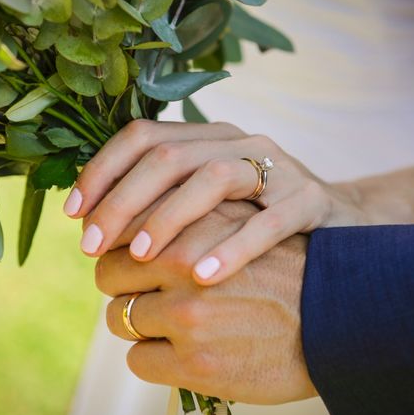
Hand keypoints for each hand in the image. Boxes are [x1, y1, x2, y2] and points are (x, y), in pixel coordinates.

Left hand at [65, 119, 365, 284]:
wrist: (340, 232)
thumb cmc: (259, 225)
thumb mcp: (209, 206)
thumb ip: (162, 204)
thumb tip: (95, 226)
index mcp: (208, 139)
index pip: (143, 135)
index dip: (102, 171)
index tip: (73, 214)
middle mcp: (239, 143)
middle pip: (168, 155)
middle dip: (122, 200)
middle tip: (92, 248)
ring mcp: (277, 168)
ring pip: (214, 176)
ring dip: (170, 216)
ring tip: (142, 259)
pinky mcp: (309, 200)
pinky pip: (268, 221)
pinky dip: (233, 248)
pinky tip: (202, 278)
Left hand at [95, 199, 318, 403]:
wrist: (336, 320)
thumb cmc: (283, 271)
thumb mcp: (241, 220)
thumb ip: (191, 215)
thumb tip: (129, 219)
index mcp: (197, 220)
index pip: (122, 225)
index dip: (115, 243)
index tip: (116, 254)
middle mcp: (187, 260)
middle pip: (108, 270)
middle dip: (118, 283)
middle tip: (136, 292)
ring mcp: (190, 313)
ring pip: (118, 318)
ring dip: (135, 322)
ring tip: (166, 325)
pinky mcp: (197, 362)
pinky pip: (137, 360)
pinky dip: (152, 358)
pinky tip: (181, 354)